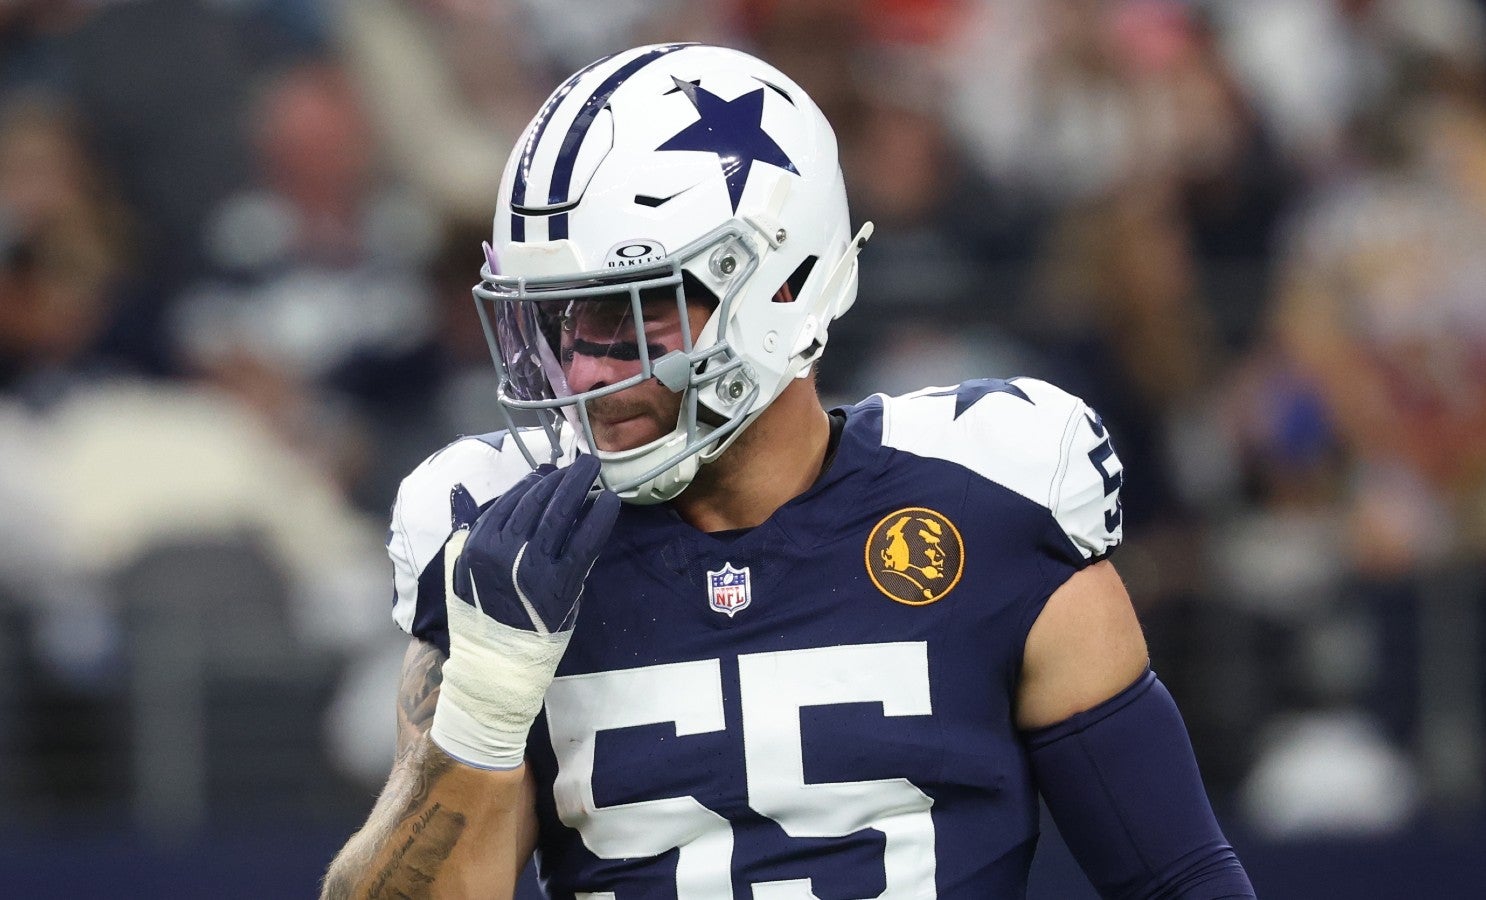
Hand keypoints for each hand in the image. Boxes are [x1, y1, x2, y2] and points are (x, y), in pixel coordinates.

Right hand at [432, 455, 620, 768]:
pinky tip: (610, 501)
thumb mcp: (466, 572)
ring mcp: (533, 566)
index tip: (551, 472)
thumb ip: (480, 536)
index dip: (534, 483)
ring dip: (579, 486)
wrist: (496, 666)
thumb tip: (510, 498)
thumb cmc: (484, 618)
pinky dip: (599, 517)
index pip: (510, 502)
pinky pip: (585, 541)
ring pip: (559, 514)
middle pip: (536, 501)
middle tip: (582, 461)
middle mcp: (503, 552)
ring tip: (594, 470)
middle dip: (561, 477)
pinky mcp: (561, 583)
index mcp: (477, 546)